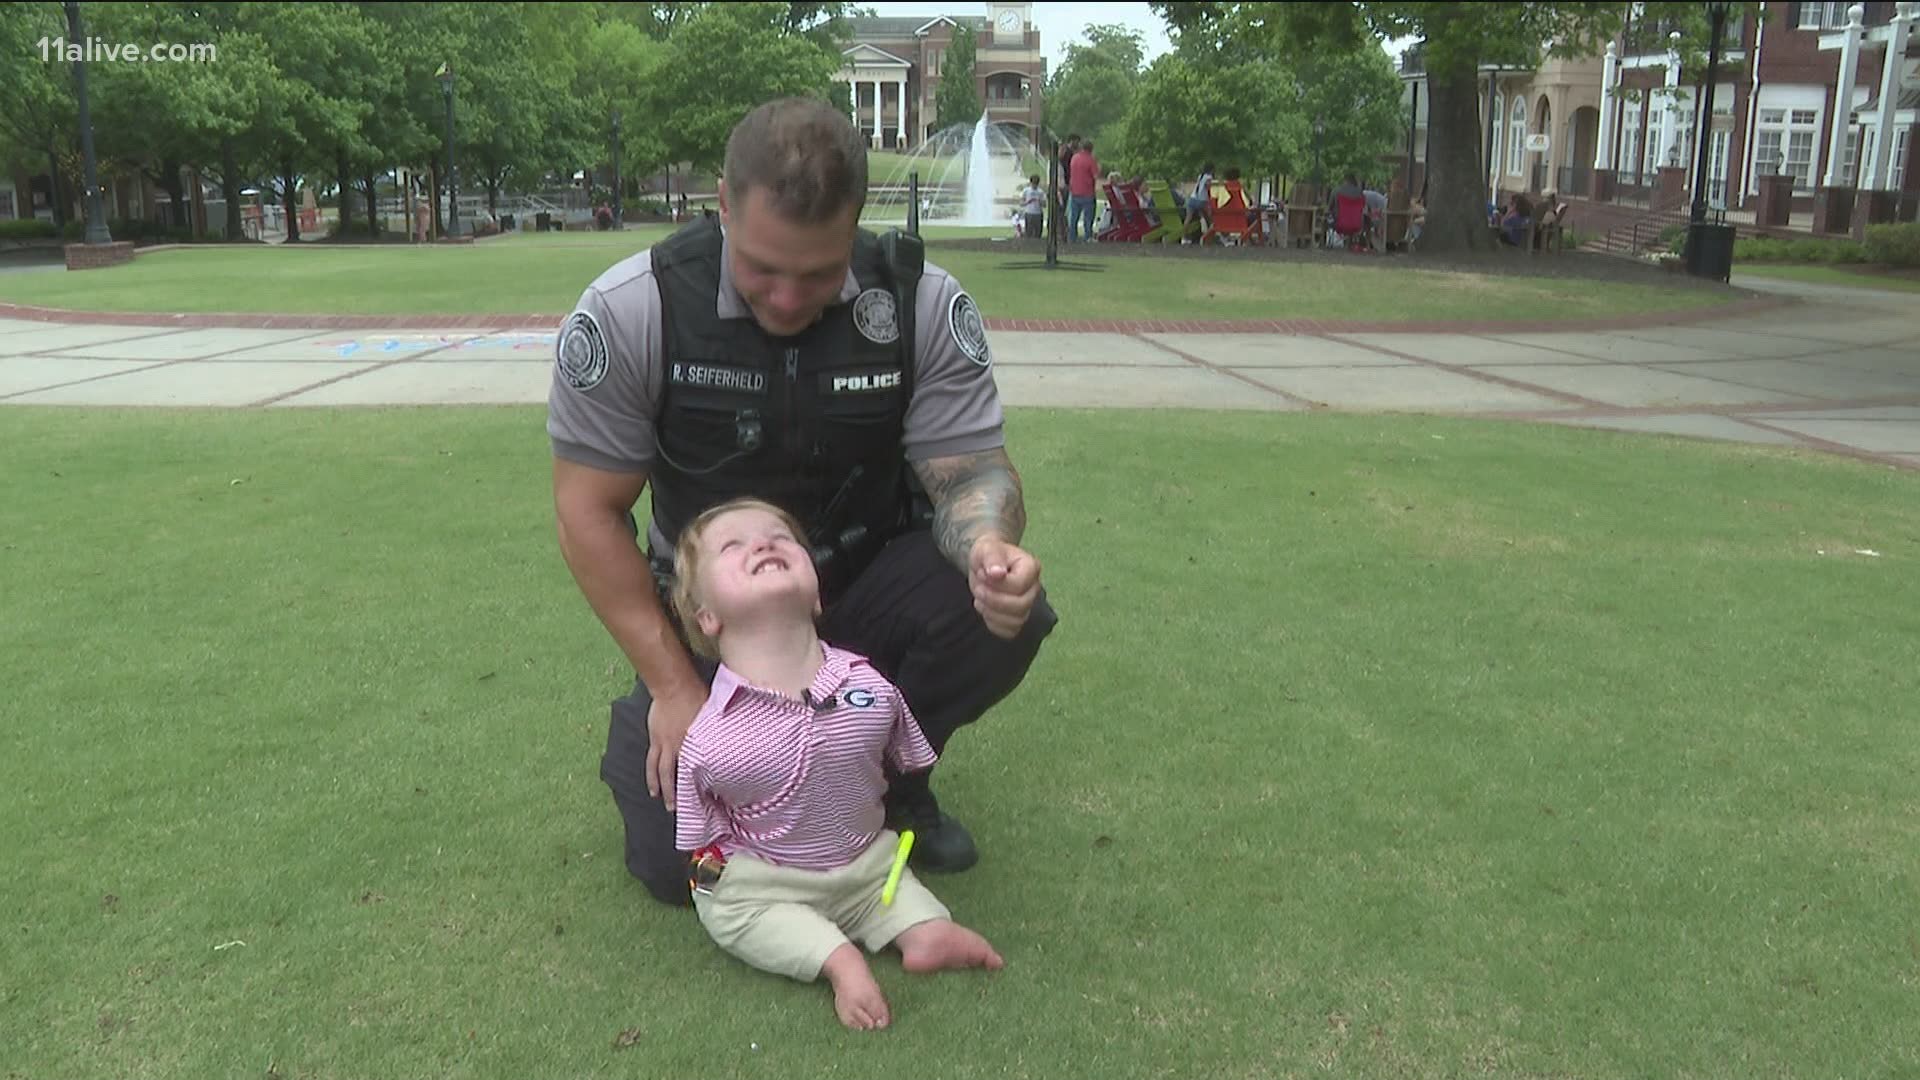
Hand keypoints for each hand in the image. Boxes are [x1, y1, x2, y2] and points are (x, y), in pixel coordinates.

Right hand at [646, 685, 704, 806]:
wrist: (673, 686)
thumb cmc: (697, 697)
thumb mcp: (712, 716)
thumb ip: (714, 732)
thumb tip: (727, 742)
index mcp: (692, 743)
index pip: (693, 770)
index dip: (694, 785)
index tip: (700, 799)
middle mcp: (676, 747)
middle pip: (671, 775)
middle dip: (672, 793)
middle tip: (673, 808)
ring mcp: (662, 743)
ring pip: (657, 769)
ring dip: (656, 784)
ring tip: (656, 797)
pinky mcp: (654, 737)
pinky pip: (651, 758)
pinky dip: (650, 770)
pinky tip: (651, 777)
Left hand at [968, 537, 1040, 639]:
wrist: (985, 564)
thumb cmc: (988, 554)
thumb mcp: (986, 549)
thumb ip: (992, 558)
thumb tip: (997, 573)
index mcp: (1031, 567)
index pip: (1019, 585)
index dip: (997, 584)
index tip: (984, 574)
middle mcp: (1034, 588)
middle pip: (1021, 606)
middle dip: (993, 600)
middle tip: (979, 589)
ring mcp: (1028, 605)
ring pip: (1017, 621)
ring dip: (992, 613)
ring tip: (980, 599)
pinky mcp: (1018, 618)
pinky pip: (1010, 631)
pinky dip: (994, 624)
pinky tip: (985, 610)